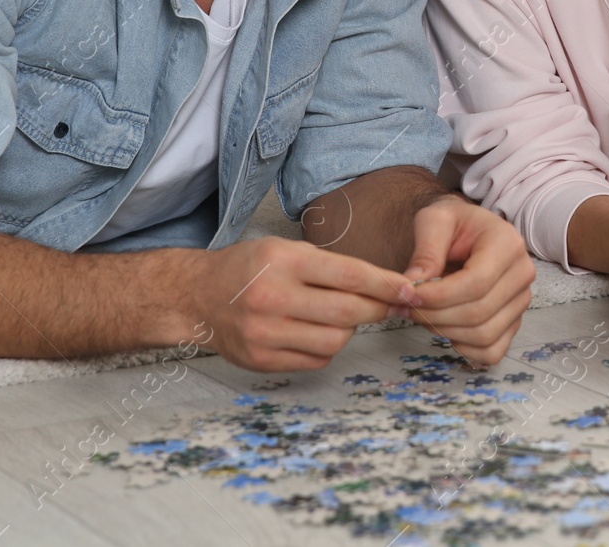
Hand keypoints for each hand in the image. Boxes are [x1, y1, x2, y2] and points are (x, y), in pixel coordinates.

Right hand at [189, 237, 416, 372]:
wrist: (197, 296)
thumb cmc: (250, 268)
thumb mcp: (288, 249)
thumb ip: (333, 267)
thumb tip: (388, 287)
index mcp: (284, 261)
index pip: (351, 275)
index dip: (387, 284)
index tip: (411, 290)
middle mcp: (273, 297)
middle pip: (348, 312)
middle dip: (377, 309)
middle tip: (390, 304)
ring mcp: (264, 333)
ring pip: (336, 341)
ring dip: (350, 329)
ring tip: (341, 316)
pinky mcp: (260, 359)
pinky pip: (315, 359)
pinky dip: (327, 347)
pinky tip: (316, 331)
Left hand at [401, 196, 534, 365]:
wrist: (470, 232)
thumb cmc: (454, 224)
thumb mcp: (434, 220)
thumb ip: (426, 250)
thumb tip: (414, 285)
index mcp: (507, 244)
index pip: (476, 283)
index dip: (439, 296)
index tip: (409, 295)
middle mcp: (522, 274)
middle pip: (479, 312)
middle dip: (436, 315)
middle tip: (407, 306)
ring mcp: (521, 301)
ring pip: (484, 335)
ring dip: (445, 332)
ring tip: (423, 314)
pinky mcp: (513, 322)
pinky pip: (492, 350)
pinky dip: (464, 348)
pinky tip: (445, 328)